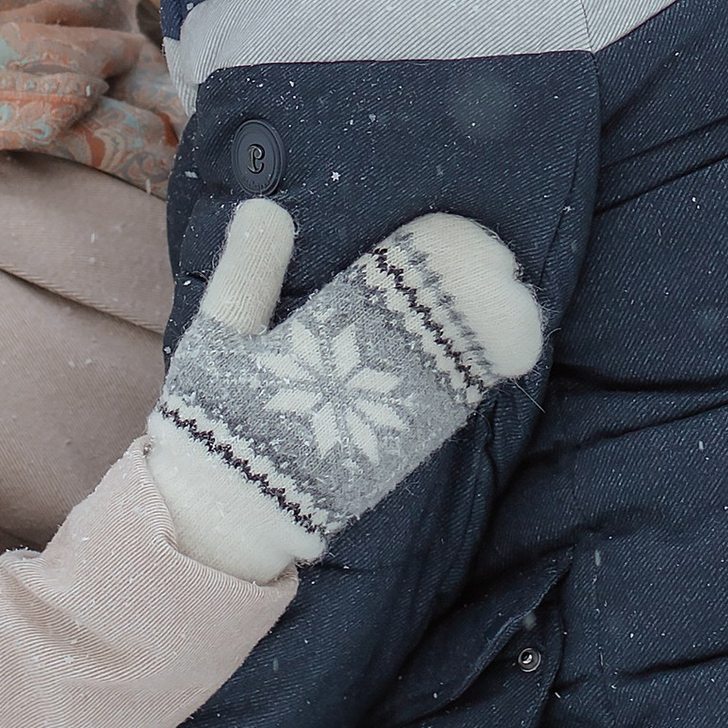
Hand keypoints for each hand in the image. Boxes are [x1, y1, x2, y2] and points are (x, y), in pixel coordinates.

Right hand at [144, 197, 542, 582]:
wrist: (226, 520)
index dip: (423, 258)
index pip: (380, 285)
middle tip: (500, 263)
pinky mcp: (395, 459)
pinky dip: (477, 381)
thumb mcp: (215, 340)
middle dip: (467, 292)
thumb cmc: (213, 422)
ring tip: (514, 302)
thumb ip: (246, 273)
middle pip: (428, 323)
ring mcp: (381, 421)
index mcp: (311, 340)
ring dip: (483, 335)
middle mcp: (356, 378)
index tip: (451, 233)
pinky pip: (447, 413)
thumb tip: (267, 206)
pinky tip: (503, 358)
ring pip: (448, 367)